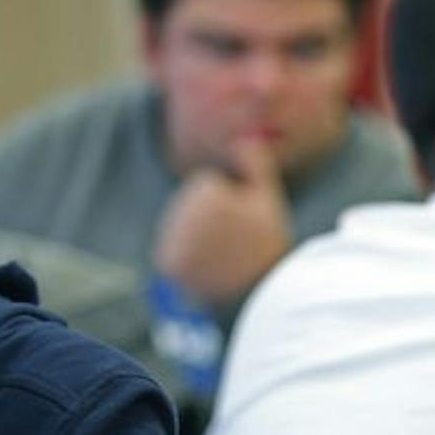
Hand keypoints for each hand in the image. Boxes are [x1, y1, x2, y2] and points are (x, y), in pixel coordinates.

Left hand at [152, 136, 292, 307]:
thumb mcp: (268, 202)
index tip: (248, 225)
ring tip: (224, 258)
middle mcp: (183, 211)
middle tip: (237, 244)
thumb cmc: (265, 247)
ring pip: (185, 228)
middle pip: (194, 206)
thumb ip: (255, 165)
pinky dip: (187, 259)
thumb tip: (244, 137)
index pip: (211, 187)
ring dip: (199, 239)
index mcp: (207, 191)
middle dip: (212, 220)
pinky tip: (207, 270)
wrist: (253, 296)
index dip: (234, 203)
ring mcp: (173, 236)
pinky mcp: (166, 261)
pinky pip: (175, 251)